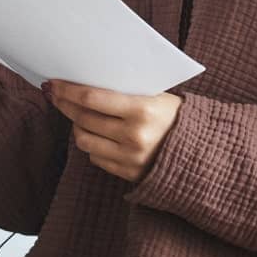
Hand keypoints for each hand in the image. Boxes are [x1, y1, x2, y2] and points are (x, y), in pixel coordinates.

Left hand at [43, 79, 182, 182]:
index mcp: (142, 110)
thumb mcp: (156, 96)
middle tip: (55, 95)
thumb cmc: (176, 116)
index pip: (91, 99)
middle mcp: (133, 136)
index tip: (53, 84)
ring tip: (79, 116)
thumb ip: (124, 92)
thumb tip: (84, 82)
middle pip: (82, 119)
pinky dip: (93, 145)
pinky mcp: (128, 174)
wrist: (203, 151)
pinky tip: (97, 134)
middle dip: (64, 105)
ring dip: (77, 127)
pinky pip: (96, 158)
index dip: (67, 91)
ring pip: (84, 141)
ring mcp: (129, 158)